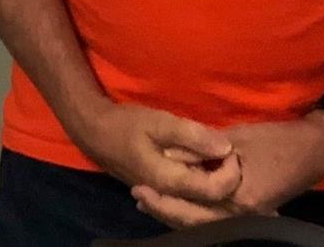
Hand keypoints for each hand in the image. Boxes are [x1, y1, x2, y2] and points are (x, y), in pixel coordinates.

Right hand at [71, 102, 241, 216]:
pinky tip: (199, 166)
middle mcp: (169, 196)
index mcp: (170, 181)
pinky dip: (200, 184)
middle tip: (224, 152)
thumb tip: (226, 148)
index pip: (216, 189)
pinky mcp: (160, 192)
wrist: (93, 132)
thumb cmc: (125, 125)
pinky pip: (188, 197)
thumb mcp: (159, 122)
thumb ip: (192, 135)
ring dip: (213, 181)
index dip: (231, 171)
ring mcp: (164, 197)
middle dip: (225, 177)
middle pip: (212, 201)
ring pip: (201, 201)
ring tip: (213, 157)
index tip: (230, 149)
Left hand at [132, 114, 323, 226]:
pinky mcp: (251, 211)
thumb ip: (199, 150)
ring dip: (176, 213)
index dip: (164, 201)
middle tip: (138, 197)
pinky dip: (194, 211)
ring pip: (205, 224)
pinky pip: (217, 217)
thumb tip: (166, 155)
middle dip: (165, 211)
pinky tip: (175, 202)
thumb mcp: (234, 139)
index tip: (140, 189)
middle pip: (196, 223)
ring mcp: (249, 217)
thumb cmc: (278, 140)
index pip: (193, 210)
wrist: (316, 148)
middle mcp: (243, 216)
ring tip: (148, 202)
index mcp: (240, 201)